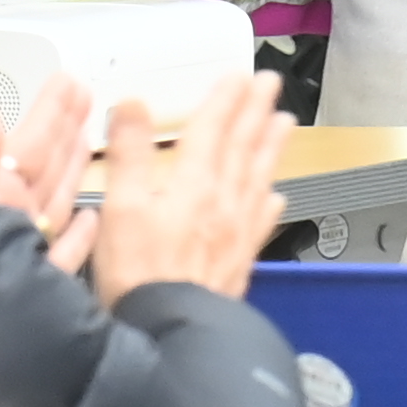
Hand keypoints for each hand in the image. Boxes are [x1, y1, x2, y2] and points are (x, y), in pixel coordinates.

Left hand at [0, 75, 105, 262]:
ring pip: (55, 205)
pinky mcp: (40, 286)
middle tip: (83, 95)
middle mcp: (10, 221)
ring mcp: (26, 253)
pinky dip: (80, 238)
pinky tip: (90, 219)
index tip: (66, 82)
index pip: (27, 147)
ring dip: (71, 171)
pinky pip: (65, 258)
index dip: (49, 113)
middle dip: (63, 130)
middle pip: (43, 169)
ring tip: (88, 139)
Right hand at [79, 73, 287, 304]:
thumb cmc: (140, 274)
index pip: (213, 129)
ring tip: (285, 122)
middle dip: (256, 111)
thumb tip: (132, 105)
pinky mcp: (238, 260)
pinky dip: (269, 203)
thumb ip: (129, 154)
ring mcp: (236, 232)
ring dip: (272, 145)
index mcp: (193, 184)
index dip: (225, 99)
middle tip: (271, 84)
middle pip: (243, 146)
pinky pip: (261, 221)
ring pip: (259, 176)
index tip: (238, 75)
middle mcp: (223, 202)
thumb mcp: (120, 207)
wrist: (170, 332)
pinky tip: (275, 196)